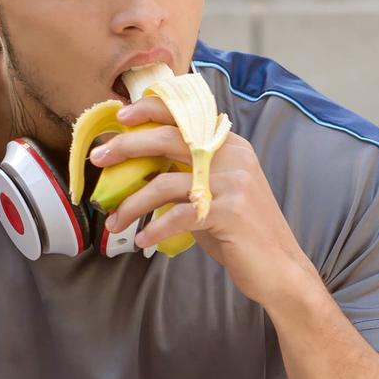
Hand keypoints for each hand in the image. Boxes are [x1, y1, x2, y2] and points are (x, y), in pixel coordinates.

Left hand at [95, 97, 319, 308]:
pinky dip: (155, 229)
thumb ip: (188, 175)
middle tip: (98, 159)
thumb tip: (141, 169)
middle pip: (167, 139)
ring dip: (132, 204)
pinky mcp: (229, 212)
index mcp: (228, 145)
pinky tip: (142, 240)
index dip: (149, 110)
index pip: (185, 114)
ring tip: (114, 221)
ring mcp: (232, 183)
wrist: (280, 268)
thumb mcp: (216, 193)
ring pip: (164, 183)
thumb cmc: (241, 232)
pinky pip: (178, 217)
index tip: (120, 117)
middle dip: (126, 147)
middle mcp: (231, 157)